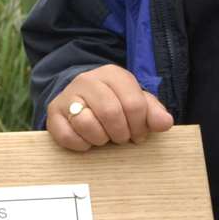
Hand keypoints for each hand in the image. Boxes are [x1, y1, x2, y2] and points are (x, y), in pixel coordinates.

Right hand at [46, 64, 172, 150]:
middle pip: (110, 113)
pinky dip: (82, 145)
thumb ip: (153, 112)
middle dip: (121, 133)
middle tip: (122, 138)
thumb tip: (165, 123)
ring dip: (101, 139)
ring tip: (105, 137)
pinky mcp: (54, 114)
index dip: (140, 126)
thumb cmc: (114, 102)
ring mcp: (68, 96)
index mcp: (113, 74)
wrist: (80, 97)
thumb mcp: (136, 102)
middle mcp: (88, 80)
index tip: (139, 134)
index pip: (133, 103)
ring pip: (87, 124)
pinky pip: (69, 137)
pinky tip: (88, 140)